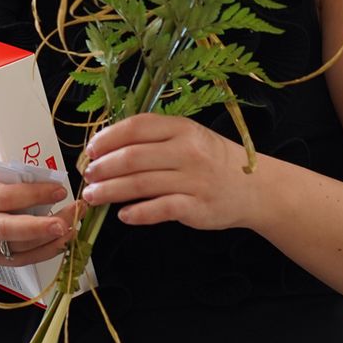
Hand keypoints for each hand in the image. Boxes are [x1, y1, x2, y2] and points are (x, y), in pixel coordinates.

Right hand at [0, 162, 76, 266]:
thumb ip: (13, 175)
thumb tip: (48, 179)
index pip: (3, 197)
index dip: (33, 195)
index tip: (59, 190)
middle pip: (6, 228)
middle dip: (39, 226)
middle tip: (65, 221)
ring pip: (17, 248)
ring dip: (49, 239)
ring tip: (72, 226)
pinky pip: (22, 259)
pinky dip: (45, 251)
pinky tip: (62, 240)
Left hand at [80, 114, 258, 230]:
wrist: (255, 187)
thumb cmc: (213, 160)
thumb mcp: (189, 137)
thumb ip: (154, 138)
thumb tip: (108, 148)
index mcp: (181, 128)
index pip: (136, 127)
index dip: (107, 138)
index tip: (90, 150)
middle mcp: (187, 151)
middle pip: (132, 157)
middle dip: (103, 167)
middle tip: (87, 176)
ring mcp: (193, 180)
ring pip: (140, 184)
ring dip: (110, 191)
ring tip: (93, 197)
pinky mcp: (197, 207)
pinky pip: (160, 209)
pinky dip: (138, 213)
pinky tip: (123, 215)